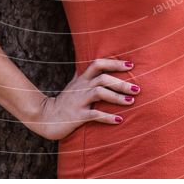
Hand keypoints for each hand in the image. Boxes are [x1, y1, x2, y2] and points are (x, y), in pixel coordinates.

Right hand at [25, 58, 139, 140]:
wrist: (45, 117)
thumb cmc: (64, 101)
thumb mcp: (73, 84)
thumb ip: (83, 74)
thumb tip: (91, 63)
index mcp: (82, 78)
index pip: (98, 64)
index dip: (114, 63)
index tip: (131, 65)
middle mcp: (81, 87)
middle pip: (103, 78)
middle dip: (121, 83)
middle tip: (138, 88)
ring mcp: (79, 101)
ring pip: (99, 93)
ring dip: (117, 97)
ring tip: (131, 102)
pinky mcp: (77, 116)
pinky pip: (94, 115)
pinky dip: (107, 117)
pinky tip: (119, 120)